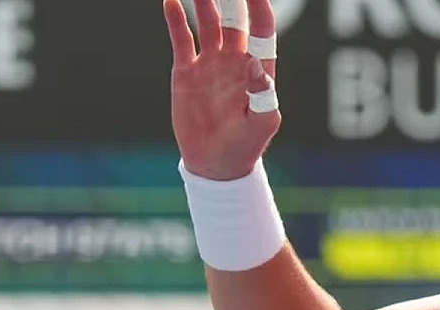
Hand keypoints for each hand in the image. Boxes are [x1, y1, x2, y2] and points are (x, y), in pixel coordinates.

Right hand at [164, 0, 280, 180]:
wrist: (215, 163)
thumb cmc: (245, 146)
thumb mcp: (261, 126)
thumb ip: (264, 98)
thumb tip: (258, 68)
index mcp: (258, 70)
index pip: (262, 31)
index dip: (259, 8)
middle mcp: (235, 61)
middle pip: (234, 19)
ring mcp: (211, 64)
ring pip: (208, 22)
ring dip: (203, 0)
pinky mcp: (187, 71)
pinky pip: (182, 38)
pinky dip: (176, 18)